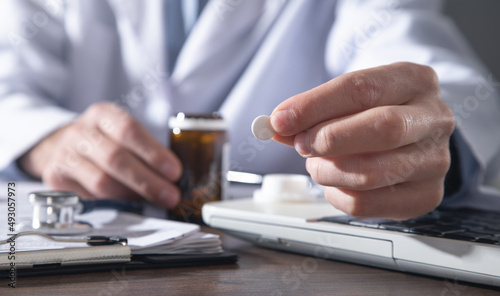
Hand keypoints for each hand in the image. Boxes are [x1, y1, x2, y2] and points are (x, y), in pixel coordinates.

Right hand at [20, 103, 181, 208]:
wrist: (64, 146)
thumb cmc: (107, 142)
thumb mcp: (125, 134)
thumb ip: (149, 150)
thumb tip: (177, 178)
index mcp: (103, 114)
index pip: (129, 130)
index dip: (154, 153)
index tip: (175, 172)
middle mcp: (81, 132)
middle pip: (116, 158)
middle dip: (148, 181)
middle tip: (171, 196)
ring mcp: (65, 155)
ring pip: (101, 181)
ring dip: (132, 196)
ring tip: (153, 203)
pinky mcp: (55, 178)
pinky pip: (88, 197)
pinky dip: (112, 205)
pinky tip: (128, 207)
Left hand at [270, 62, 454, 219]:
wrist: (412, 136)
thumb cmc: (375, 113)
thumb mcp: (349, 99)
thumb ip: (314, 111)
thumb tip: (278, 125)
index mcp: (415, 81)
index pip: (363, 89)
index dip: (316, 106)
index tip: (281, 120)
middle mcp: (433, 119)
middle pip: (381, 128)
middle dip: (329, 139)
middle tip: (301, 144)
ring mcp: (435, 161)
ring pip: (371, 172)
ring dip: (328, 170)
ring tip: (317, 162)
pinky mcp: (425, 196)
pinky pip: (366, 204)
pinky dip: (337, 194)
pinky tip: (336, 180)